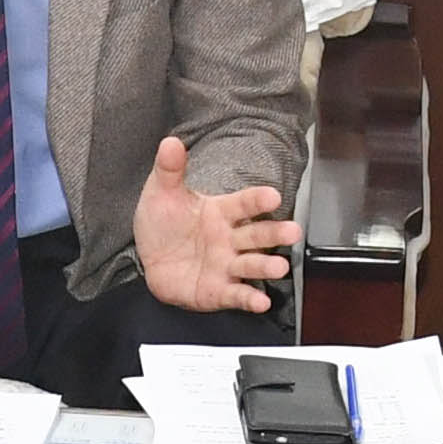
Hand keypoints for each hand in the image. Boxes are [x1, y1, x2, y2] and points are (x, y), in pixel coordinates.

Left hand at [135, 137, 292, 315]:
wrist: (149, 258)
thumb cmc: (164, 223)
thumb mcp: (162, 193)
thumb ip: (170, 169)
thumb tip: (170, 141)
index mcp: (221, 212)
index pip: (244, 203)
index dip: (258, 200)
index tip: (273, 196)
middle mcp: (230, 239)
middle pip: (258, 234)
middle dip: (276, 233)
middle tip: (293, 231)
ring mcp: (227, 265)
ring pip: (252, 264)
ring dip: (267, 266)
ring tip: (279, 267)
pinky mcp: (219, 290)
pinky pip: (237, 294)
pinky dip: (249, 299)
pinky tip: (261, 302)